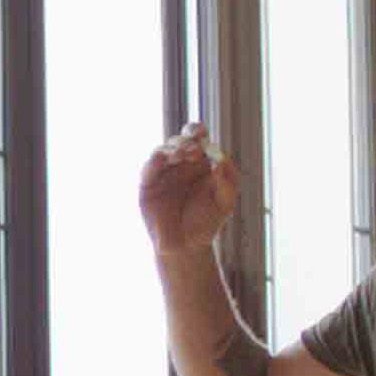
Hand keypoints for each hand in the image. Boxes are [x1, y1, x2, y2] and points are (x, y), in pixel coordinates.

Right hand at [139, 122, 238, 256]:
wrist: (187, 245)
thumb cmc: (207, 221)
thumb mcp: (225, 202)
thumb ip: (228, 181)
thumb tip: (220, 161)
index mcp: (199, 161)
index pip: (196, 137)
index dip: (196, 131)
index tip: (201, 134)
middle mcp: (179, 163)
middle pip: (178, 141)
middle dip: (186, 142)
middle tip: (195, 152)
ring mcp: (162, 173)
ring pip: (162, 151)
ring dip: (172, 149)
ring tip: (182, 154)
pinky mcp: (147, 185)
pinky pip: (148, 169)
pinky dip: (154, 162)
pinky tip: (161, 159)